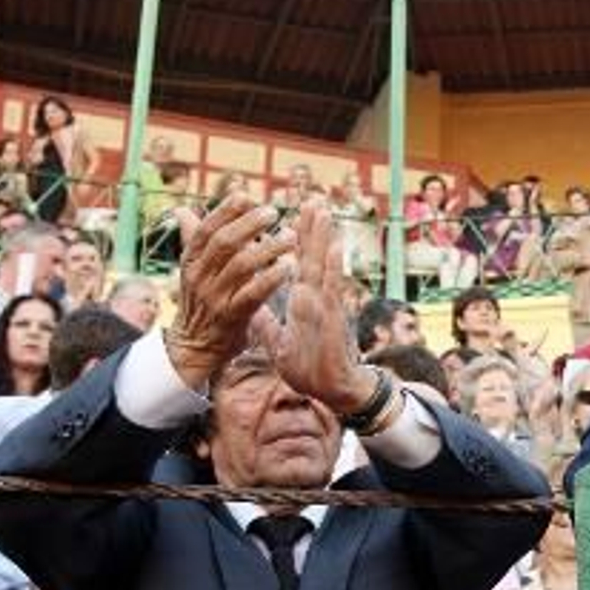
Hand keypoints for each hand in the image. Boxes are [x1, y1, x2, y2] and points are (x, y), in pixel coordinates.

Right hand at [166, 196, 297, 389]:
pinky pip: (253, 294)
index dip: (225, 211)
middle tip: (273, 212)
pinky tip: (289, 267)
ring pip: (242, 266)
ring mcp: (215, 297)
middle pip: (225, 243)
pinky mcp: (232, 316)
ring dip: (269, 248)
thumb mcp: (192, 271)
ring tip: (291, 237)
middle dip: (250, 224)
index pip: (205, 229)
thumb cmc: (200, 302)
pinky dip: (272, 278)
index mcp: (189, 261)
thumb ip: (194, 240)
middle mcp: (199, 277)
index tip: (246, 195)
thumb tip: (182, 209)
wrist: (193, 347)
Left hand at [254, 204, 369, 416]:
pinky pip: (332, 290)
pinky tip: (335, 248)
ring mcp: (327, 307)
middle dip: (312, 229)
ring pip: (324, 266)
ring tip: (322, 211)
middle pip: (313, 258)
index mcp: (304, 304)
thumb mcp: (280, 346)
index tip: (293, 215)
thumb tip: (254, 312)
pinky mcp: (333, 319)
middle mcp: (317, 300)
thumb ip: (269, 327)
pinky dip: (333, 268)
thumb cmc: (310, 368)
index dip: (296, 241)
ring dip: (324, 239)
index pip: (299, 265)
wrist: (332, 390)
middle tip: (312, 199)